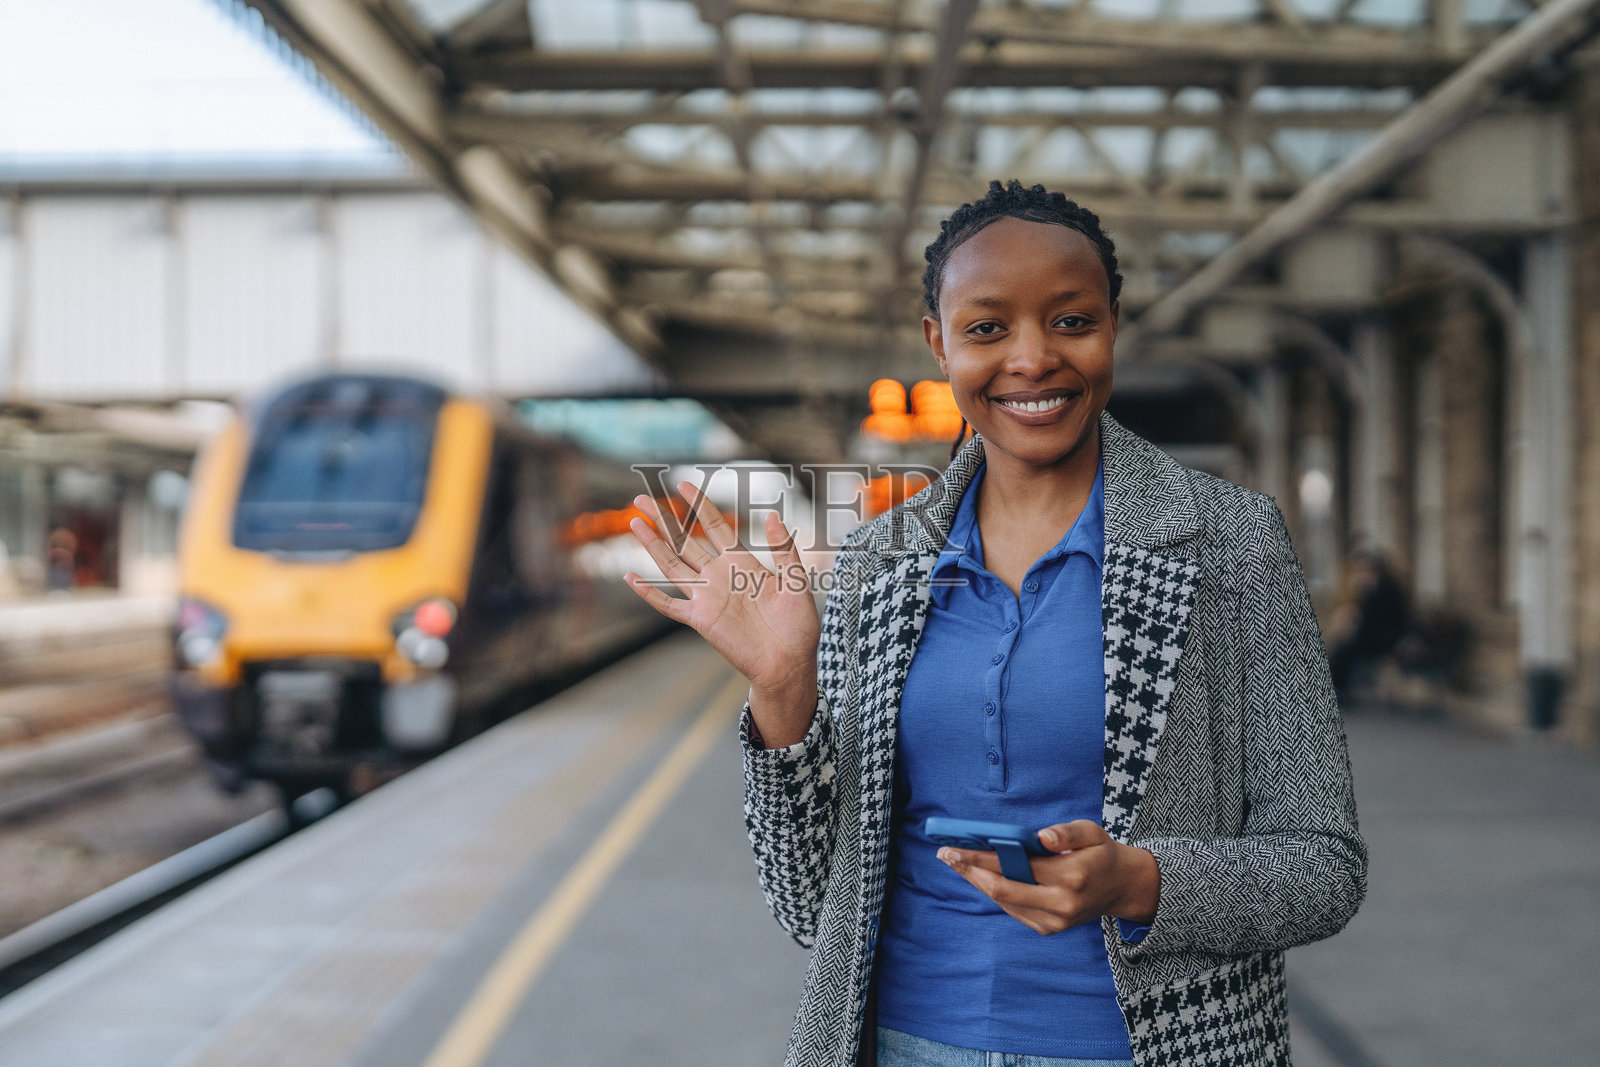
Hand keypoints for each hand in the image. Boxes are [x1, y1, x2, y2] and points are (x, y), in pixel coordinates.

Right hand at [623, 482, 820, 745]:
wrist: (789, 663)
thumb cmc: (798, 626)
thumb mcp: (797, 582)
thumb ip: (785, 549)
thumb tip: (772, 515)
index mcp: (742, 563)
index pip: (715, 526)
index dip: (698, 505)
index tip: (682, 484)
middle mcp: (720, 576)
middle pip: (685, 541)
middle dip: (663, 519)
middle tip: (641, 498)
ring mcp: (707, 597)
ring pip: (672, 565)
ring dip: (652, 545)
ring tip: (634, 524)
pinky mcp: (701, 620)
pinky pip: (669, 604)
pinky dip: (649, 593)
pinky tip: (632, 579)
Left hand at [937, 820, 1159, 935]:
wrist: (1121, 888)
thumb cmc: (1101, 853)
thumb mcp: (1092, 832)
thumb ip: (1067, 833)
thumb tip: (1041, 837)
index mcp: (1072, 877)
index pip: (1017, 866)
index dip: (983, 858)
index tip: (956, 847)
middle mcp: (1061, 905)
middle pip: (1003, 890)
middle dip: (970, 871)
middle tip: (945, 854)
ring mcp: (1054, 922)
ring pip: (1004, 902)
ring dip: (977, 882)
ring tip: (955, 862)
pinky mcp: (1048, 929)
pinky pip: (1012, 909)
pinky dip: (992, 892)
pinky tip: (977, 876)